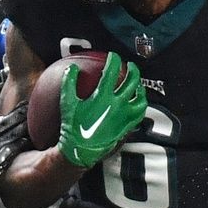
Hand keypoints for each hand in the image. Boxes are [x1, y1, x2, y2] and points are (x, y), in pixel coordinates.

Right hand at [58, 51, 146, 168]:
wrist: (81, 150)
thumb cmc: (73, 127)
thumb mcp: (67, 103)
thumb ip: (69, 82)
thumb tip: (72, 68)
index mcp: (103, 96)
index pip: (112, 72)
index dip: (114, 60)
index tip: (113, 57)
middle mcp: (117, 105)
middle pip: (132, 82)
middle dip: (132, 70)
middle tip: (129, 66)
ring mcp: (124, 116)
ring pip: (140, 98)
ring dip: (140, 87)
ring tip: (138, 83)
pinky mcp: (127, 126)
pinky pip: (139, 114)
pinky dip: (140, 105)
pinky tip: (137, 103)